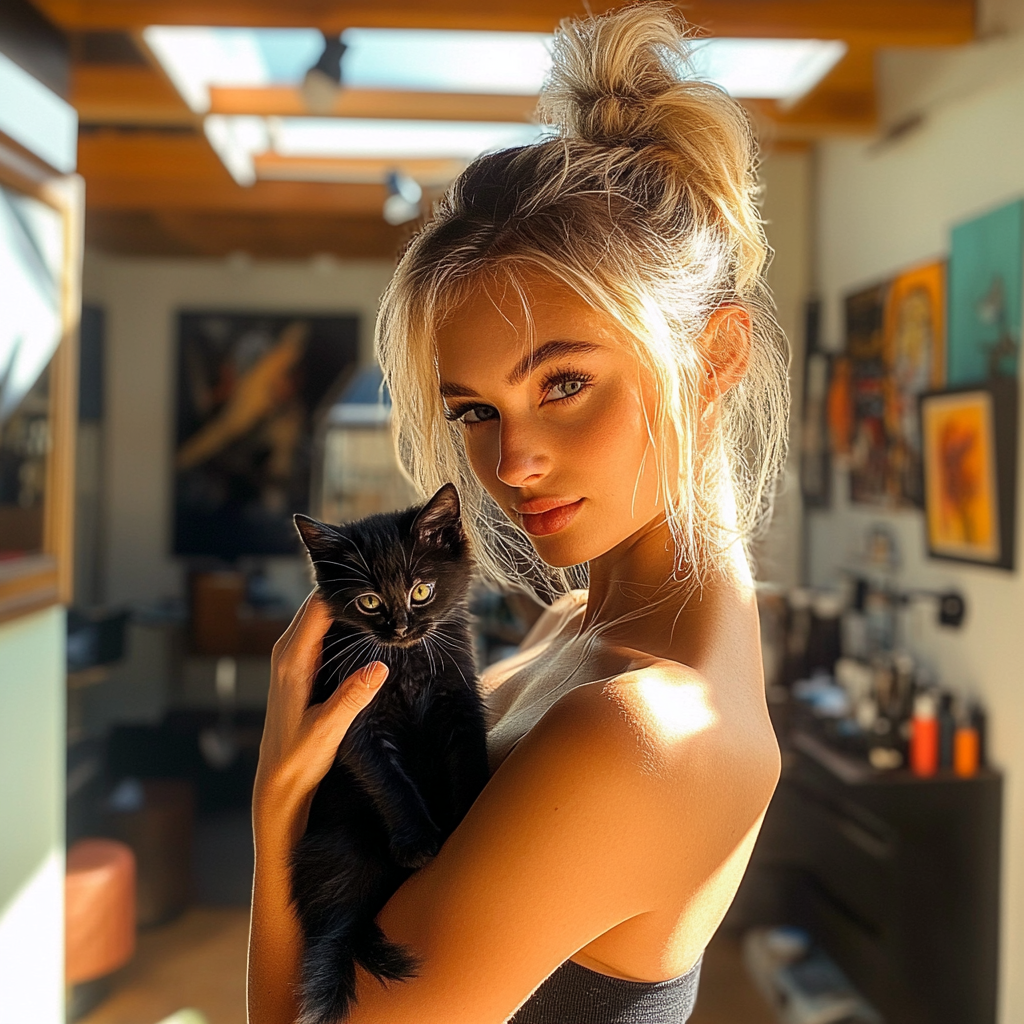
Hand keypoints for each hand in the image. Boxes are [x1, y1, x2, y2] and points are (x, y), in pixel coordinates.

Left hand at [253, 592, 388, 830]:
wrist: (279, 781)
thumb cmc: (298, 757)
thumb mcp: (329, 728)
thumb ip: (353, 696)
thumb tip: (380, 667)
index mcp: (291, 661)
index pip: (318, 607)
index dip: (345, 594)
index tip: (377, 592)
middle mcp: (287, 652)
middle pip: (319, 604)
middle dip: (349, 596)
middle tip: (386, 595)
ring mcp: (292, 658)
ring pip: (320, 616)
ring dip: (346, 609)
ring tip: (382, 606)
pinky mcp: (301, 666)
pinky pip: (321, 632)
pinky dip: (342, 625)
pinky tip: (366, 629)